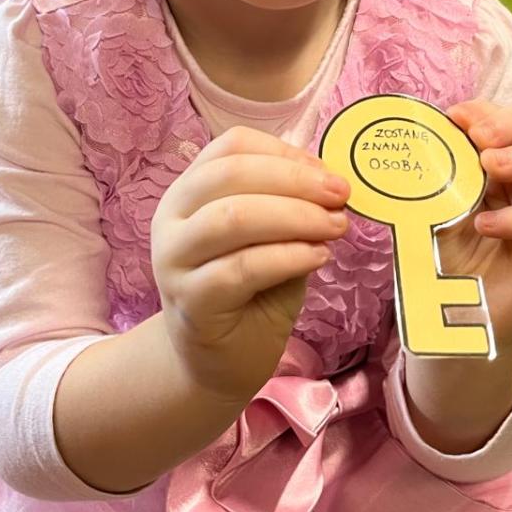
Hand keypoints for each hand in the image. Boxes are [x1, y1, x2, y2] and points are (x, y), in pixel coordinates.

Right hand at [152, 126, 349, 404]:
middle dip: (295, 180)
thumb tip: (332, 181)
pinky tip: (317, 257)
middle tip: (340, 195)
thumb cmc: (248, 295)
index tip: (327, 172)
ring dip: (295, 216)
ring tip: (335, 227)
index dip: (284, 152)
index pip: (231, 147)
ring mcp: (174, 260)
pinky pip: (242, 268)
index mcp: (190, 191)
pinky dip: (287, 256)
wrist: (215, 363)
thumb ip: (291, 208)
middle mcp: (172, 218)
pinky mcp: (191, 301)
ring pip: (233, 217)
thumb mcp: (271, 239)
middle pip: (230, 174)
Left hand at [439, 103, 511, 348]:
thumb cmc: (445, 260)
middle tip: (481, 135)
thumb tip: (428, 134)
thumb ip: (440, 175)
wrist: (452, 318)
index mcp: (508, 170)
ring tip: (491, 166)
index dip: (492, 112)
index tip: (457, 115)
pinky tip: (489, 224)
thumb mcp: (435, 209)